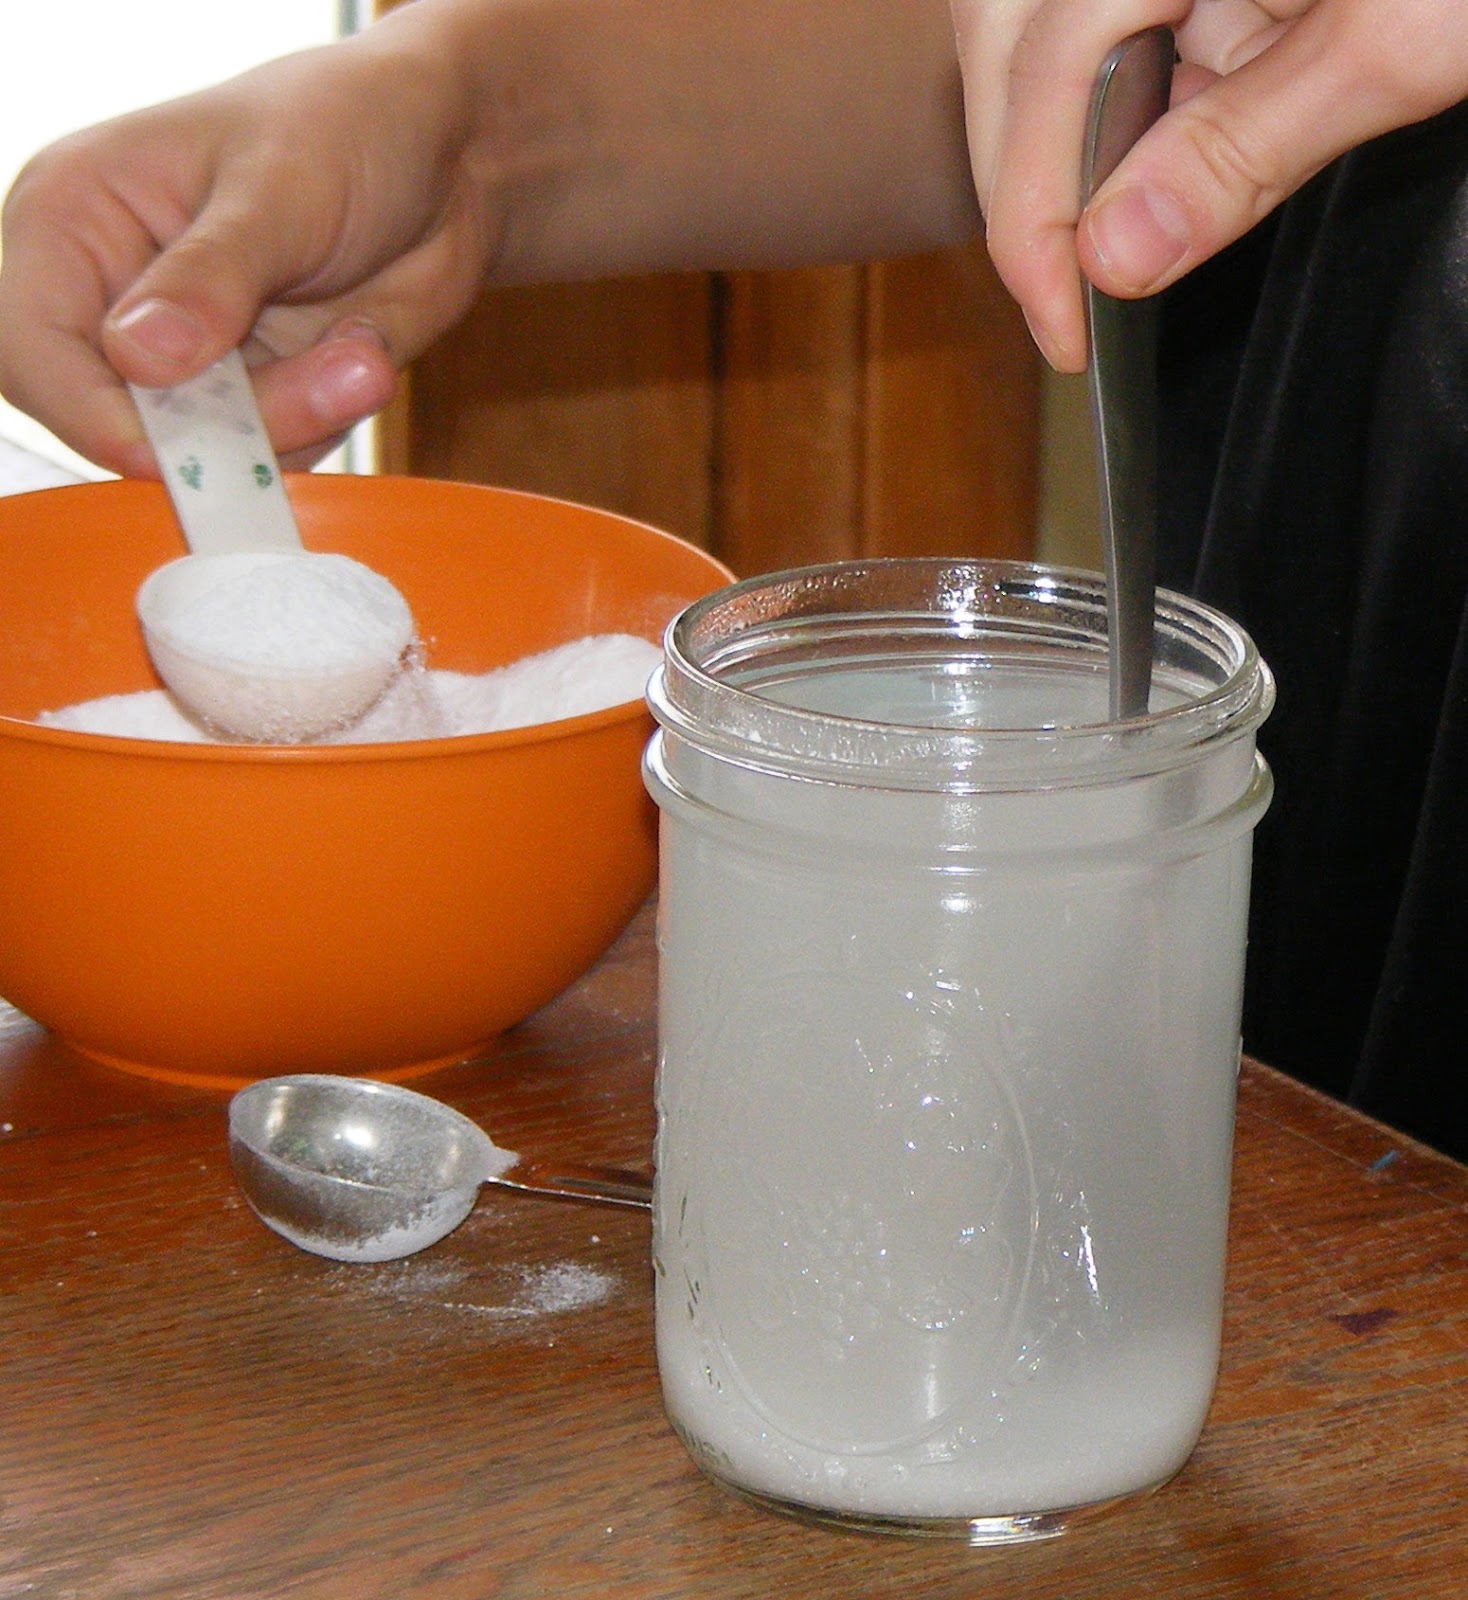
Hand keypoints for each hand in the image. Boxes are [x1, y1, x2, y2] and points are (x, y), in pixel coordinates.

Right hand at [0, 11, 501, 474]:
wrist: (448, 156)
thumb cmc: (344, 128)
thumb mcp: (278, 189)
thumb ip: (210, 276)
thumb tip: (138, 356)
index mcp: (72, 222)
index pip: (35, 356)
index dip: (101, 419)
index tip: (194, 446)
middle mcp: (114, 299)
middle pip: (127, 424)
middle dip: (239, 424)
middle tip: (347, 370)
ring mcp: (189, 358)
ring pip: (215, 453)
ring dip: (302, 419)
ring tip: (364, 347)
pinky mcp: (255, 395)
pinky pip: (277, 454)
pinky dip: (329, 420)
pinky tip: (363, 350)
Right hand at [951, 0, 1467, 370]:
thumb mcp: (1400, 36)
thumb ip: (1241, 150)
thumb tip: (1117, 258)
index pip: (1046, 67)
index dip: (1036, 217)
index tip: (1063, 327)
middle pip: (1003, 38)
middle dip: (1026, 178)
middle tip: (1065, 294)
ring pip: (1024, 20)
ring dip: (1055, 127)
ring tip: (1122, 209)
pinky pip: (1089, 4)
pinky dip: (1109, 75)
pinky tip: (1161, 129)